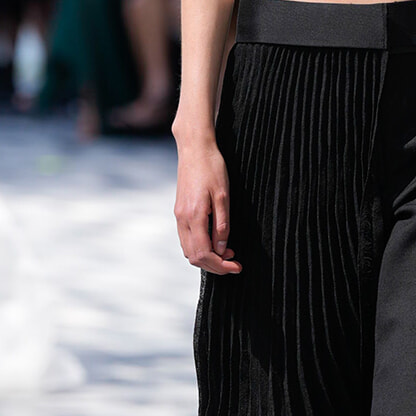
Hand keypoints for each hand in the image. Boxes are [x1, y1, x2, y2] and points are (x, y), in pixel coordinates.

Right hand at [174, 134, 240, 273]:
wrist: (194, 149)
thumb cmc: (212, 167)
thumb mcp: (223, 196)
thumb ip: (223, 224)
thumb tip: (222, 249)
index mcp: (194, 216)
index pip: (204, 254)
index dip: (220, 266)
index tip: (236, 266)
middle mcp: (182, 219)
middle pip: (194, 257)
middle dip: (214, 266)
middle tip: (234, 263)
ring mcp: (179, 216)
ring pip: (188, 250)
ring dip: (207, 257)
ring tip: (227, 252)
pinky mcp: (180, 212)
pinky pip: (187, 239)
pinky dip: (200, 247)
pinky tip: (215, 241)